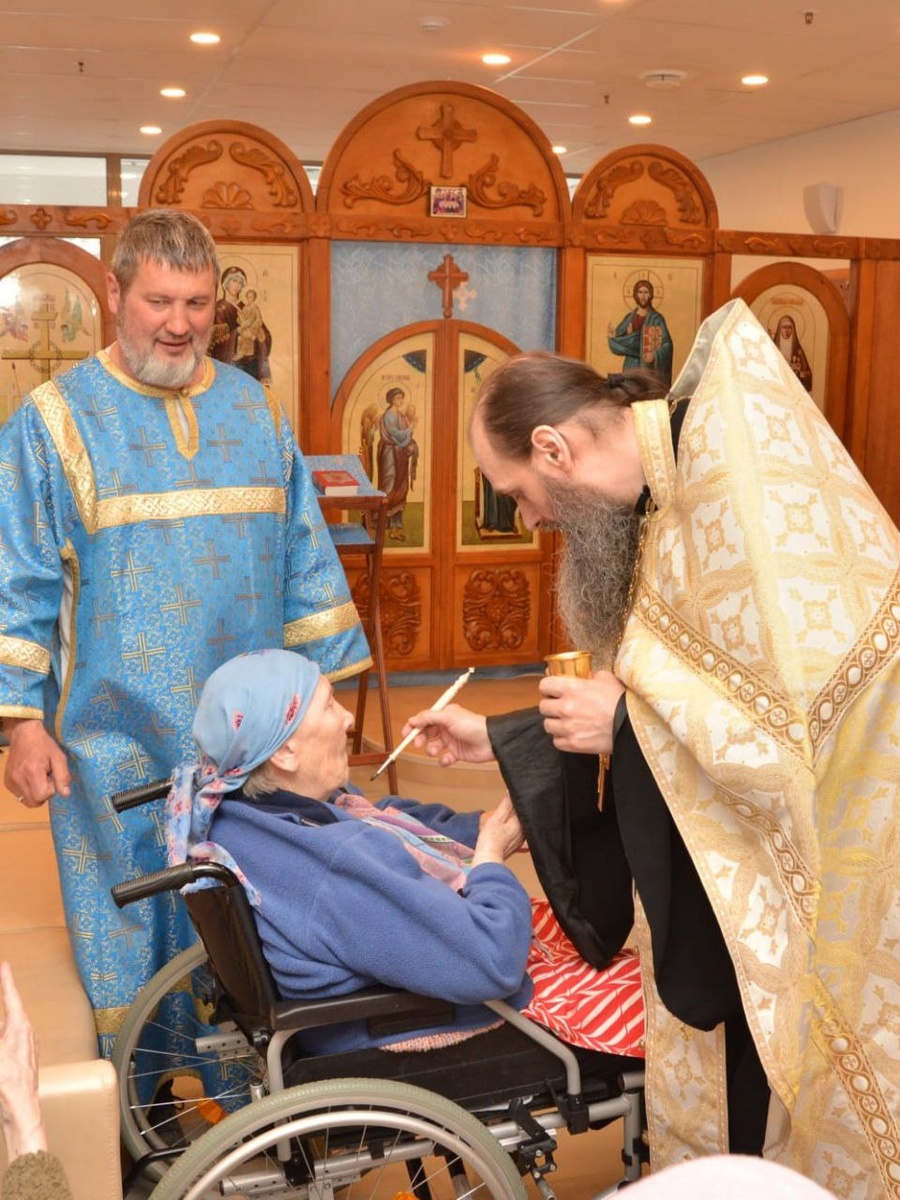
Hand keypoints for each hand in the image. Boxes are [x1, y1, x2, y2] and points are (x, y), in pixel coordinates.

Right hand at [0, 961, 46, 1159]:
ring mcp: (26, 1047)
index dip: (7, 980)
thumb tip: (0, 1019)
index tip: (5, 965)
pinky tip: (3, 1041)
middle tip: (1, 982)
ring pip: (9, 1027)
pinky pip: (8, 1041)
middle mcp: (26, 1033)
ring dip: (3, 1021)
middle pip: (10, 1011)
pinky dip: (3, 1036)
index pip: (11, 997)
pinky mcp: (21, 1059)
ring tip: (2, 1006)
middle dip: (3, 999)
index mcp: (20, 1027)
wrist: (22, 1108)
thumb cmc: (10, 1082)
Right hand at [3, 719, 70, 806]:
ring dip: (34, 793)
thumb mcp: (59, 757)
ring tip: (38, 778)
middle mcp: (18, 778)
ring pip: (25, 800)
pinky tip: (30, 778)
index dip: (50, 791)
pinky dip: (27, 790)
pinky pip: (19, 795)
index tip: (51, 778)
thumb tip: (65, 794)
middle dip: (43, 795)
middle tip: (46, 780)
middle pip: (33, 802)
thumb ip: (63, 777)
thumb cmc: (44, 745)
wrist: (24, 734)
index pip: (41, 796)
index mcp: (32, 772)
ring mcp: (10, 781)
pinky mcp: (7, 781)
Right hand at [400, 704, 493, 766]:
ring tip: (436, 751)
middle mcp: (447, 727)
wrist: (491, 741)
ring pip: (434, 747)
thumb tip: (413, 720)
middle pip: (426, 734)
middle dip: (421, 739)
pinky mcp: (457, 753)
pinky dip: (444, 760)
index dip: (414, 727)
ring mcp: (452, 740)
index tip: (405, 735)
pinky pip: (444, 758)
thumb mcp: (448, 717)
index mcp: (444, 715)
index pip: (424, 720)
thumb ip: (429, 718)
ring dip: (432, 750)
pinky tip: (448, 758)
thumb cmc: (473, 725)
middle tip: (419, 744)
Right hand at [471, 795, 525, 866]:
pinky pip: (516, 833)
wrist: (488, 859)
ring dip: (514, 819)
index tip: (512, 797)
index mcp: (521, 823)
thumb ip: (506, 805)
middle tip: (507, 805)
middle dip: (516, 810)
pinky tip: (505, 828)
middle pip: (522, 817)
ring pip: (520, 825)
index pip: (522, 808)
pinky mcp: (515, 846)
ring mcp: (520, 840)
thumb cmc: (491, 839)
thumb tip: (511, 792)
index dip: (517, 801)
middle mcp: (523, 832)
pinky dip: (512, 828)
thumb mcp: (497, 818)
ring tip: (505, 816)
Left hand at [538, 670, 625, 755]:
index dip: (548, 687)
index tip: (552, 690)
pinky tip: (571, 734)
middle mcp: (566, 707)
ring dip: (555, 723)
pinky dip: (562, 738)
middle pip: (543, 706)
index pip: (544, 685)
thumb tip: (584, 676)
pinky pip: (557, 742)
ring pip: (548, 725)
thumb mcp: (607, 679)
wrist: (632, 726)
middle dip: (550, 705)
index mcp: (572, 688)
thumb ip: (591, 675)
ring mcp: (568, 727)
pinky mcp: (573, 744)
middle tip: (559, 706)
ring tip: (566, 722)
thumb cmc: (621, 701)